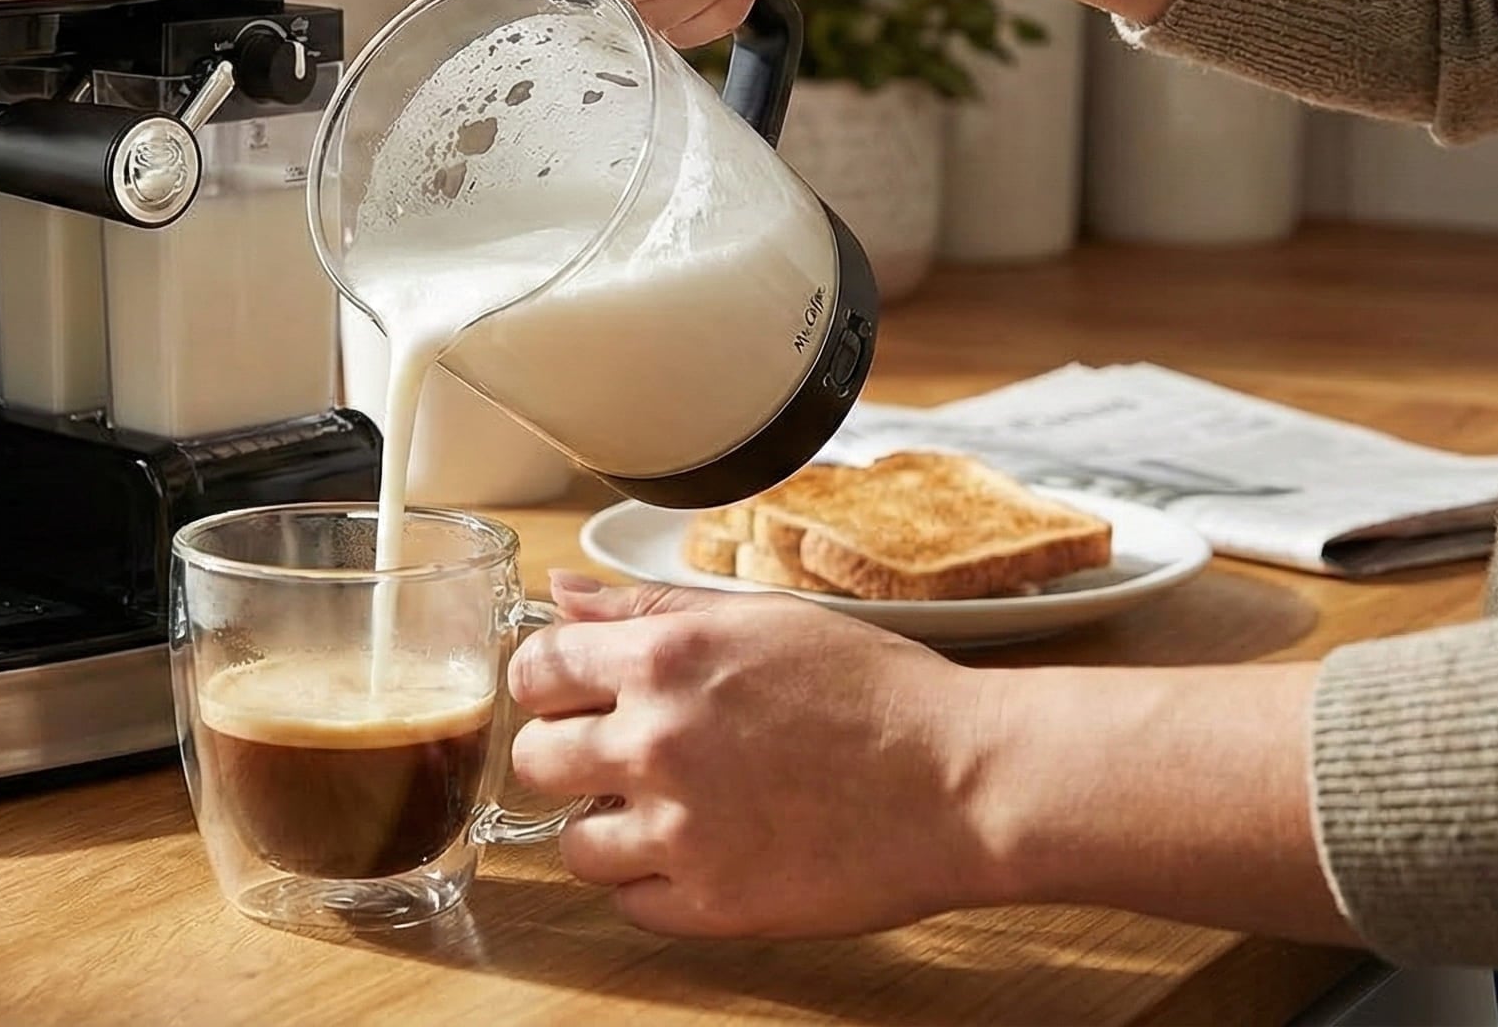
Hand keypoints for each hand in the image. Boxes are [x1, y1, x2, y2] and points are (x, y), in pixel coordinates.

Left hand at [508, 572, 997, 937]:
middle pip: (535, 759)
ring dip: (607, 827)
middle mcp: (658, 743)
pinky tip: (701, 853)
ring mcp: (682, 831)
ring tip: (668, 810)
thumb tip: (562, 593)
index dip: (551, 683)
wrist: (963, 781)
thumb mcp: (759, 620)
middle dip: (570, 755)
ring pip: (572, 844)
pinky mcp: (713, 904)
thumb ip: (645, 608)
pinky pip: (630, 904)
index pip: (534, 671)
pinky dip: (654, 884)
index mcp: (665, 659)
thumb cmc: (877, 693)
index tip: (575, 695)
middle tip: (624, 756)